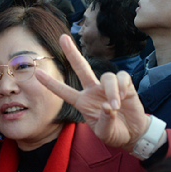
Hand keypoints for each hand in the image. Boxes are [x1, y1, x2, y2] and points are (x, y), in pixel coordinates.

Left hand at [35, 35, 149, 152]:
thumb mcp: (105, 133)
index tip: (37, 73)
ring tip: (115, 106)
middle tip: (63, 37)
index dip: (51, 83)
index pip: (64, 92)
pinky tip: (124, 97)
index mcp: (82, 102)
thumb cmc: (114, 133)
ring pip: (107, 76)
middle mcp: (93, 91)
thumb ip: (105, 122)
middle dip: (72, 52)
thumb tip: (108, 106)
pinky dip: (123, 86)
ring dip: (111, 91)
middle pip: (81, 67)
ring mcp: (108, 87)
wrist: (133, 134)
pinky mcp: (125, 85)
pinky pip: (122, 77)